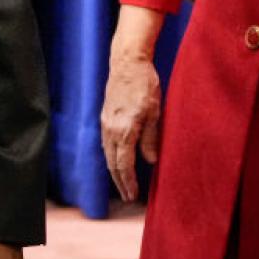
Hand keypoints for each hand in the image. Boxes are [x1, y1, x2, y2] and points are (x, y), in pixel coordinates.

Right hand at [100, 50, 161, 201]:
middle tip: (127, 196)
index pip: (124, 165)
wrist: (127, 62)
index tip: (133, 196)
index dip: (128, 182)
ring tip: (122, 182)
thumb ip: (150, 138)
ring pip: (107, 154)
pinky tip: (117, 159)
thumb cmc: (145, 84)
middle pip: (112, 163)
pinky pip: (106, 143)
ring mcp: (105, 122)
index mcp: (124, 131)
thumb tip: (150, 161)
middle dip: (120, 181)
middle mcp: (110, 130)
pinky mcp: (105, 116)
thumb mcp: (154, 112)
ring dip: (114, 170)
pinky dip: (111, 156)